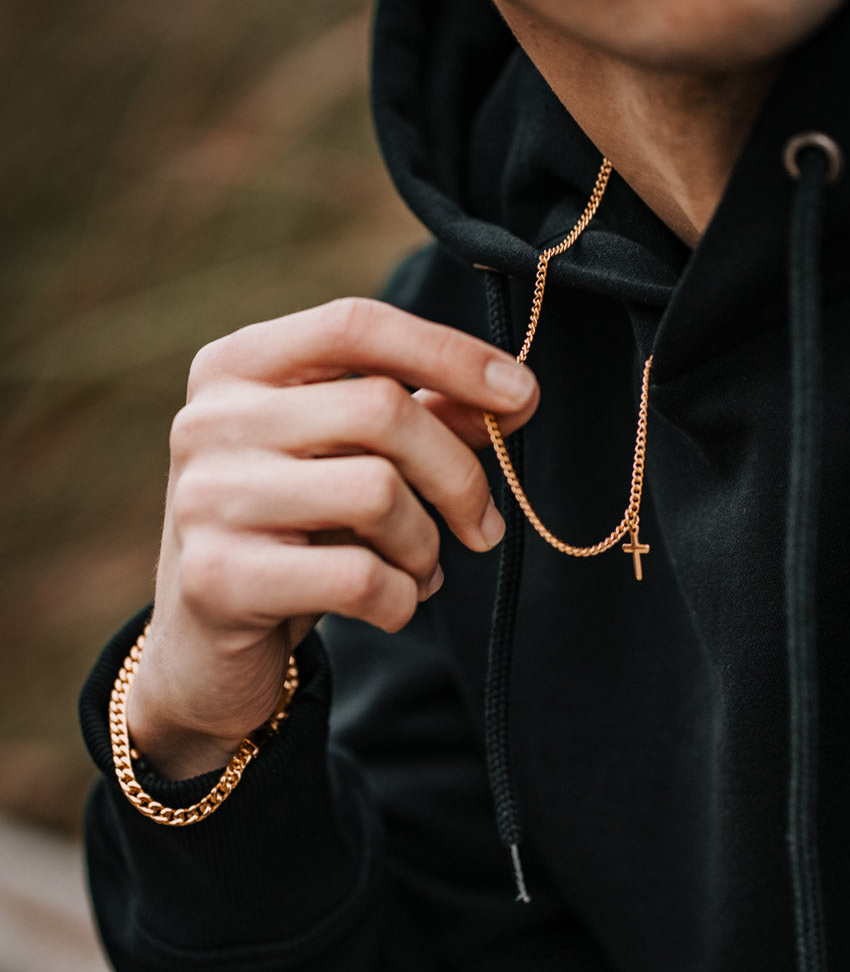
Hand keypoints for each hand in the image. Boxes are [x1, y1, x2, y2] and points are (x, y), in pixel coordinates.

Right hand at [126, 297, 537, 779]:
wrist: (205, 644)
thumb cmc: (294, 534)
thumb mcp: (348, 463)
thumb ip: (422, 418)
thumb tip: (512, 395)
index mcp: (238, 367)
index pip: (357, 326)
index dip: (451, 354)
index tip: (522, 395)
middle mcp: (211, 420)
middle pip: (382, 409)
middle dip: (458, 475)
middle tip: (483, 525)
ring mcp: (207, 498)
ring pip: (377, 494)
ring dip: (427, 545)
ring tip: (418, 568)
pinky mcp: (218, 579)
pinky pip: (359, 578)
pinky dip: (403, 600)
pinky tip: (392, 606)